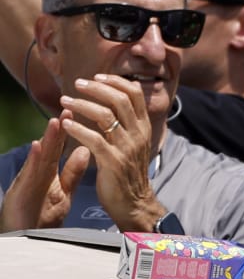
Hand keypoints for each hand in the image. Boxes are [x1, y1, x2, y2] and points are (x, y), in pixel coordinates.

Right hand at [0, 119, 89, 230]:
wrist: (28, 240)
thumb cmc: (42, 217)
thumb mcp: (62, 192)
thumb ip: (72, 172)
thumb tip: (86, 150)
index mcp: (47, 173)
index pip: (58, 148)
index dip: (67, 130)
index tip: (76, 111)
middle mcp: (36, 175)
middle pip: (49, 149)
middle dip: (58, 129)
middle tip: (68, 107)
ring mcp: (27, 184)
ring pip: (39, 159)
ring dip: (47, 140)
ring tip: (55, 122)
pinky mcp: (20, 195)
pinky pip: (29, 177)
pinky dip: (33, 162)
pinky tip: (36, 148)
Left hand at [58, 75, 166, 231]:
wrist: (133, 202)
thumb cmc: (128, 172)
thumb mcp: (134, 143)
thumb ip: (127, 124)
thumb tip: (113, 103)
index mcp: (143, 126)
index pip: (134, 94)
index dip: (115, 81)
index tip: (97, 76)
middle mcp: (138, 133)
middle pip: (120, 99)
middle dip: (96, 88)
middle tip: (77, 84)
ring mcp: (127, 146)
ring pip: (106, 116)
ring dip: (82, 105)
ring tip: (65, 101)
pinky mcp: (113, 161)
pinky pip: (94, 139)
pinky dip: (78, 129)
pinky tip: (65, 124)